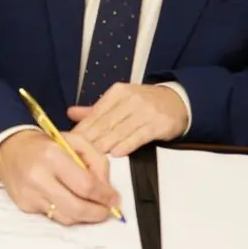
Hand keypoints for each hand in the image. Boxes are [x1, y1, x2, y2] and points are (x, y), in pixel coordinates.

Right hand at [0, 129, 119, 224]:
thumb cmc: (45, 144)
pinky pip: (54, 217)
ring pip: (67, 218)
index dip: (104, 196)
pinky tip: (70, 203)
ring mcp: (30, 194)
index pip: (85, 185)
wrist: (9, 150)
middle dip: (97, 213)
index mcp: (52, 155)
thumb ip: (96, 160)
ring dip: (84, 217)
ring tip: (90, 207)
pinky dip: (67, 213)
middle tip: (106, 210)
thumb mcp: (74, 140)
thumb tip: (106, 188)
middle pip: (77, 208)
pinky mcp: (25, 206)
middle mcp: (38, 177)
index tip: (114, 198)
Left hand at [67, 83, 187, 156]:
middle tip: (77, 152)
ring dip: (105, 144)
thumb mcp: (120, 101)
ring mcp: (145, 111)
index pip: (96, 112)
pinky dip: (127, 145)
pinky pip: (139, 136)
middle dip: (90, 138)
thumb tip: (70, 113)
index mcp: (118, 92)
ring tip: (91, 156)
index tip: (70, 140)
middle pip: (106, 122)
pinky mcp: (158, 124)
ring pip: (120, 130)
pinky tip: (116, 153)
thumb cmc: (144, 104)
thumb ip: (96, 110)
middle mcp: (130, 99)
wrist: (177, 102)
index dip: (82, 128)